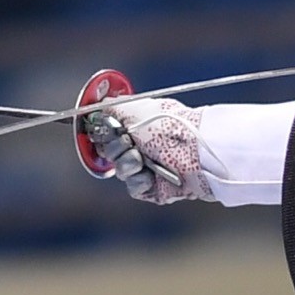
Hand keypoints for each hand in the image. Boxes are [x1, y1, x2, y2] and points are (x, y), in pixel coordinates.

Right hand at [83, 96, 210, 204]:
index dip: (103, 134)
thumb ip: (113, 106)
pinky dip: (139, 180)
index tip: (106, 131)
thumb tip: (100, 105)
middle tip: (129, 142)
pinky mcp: (155, 189)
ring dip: (127, 164)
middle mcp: (143, 147)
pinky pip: (134, 187)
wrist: (194, 150)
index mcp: (139, 126)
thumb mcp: (136, 108)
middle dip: (116, 148)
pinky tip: (150, 175)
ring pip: (121, 171)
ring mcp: (149, 169)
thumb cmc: (170, 125)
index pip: (109, 133)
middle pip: (111, 153)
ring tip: (142, 159)